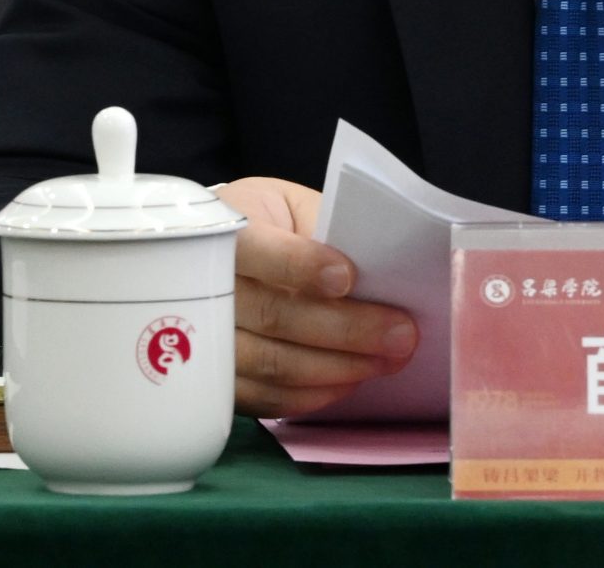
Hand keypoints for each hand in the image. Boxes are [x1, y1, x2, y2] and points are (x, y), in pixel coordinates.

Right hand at [217, 174, 416, 415]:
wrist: (214, 253)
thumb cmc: (265, 223)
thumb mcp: (289, 205)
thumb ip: (325, 229)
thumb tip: (379, 268)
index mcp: (224, 231)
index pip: (256, 250)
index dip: (300, 266)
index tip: (348, 277)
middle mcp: (201, 289)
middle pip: (273, 316)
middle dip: (345, 329)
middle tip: (402, 334)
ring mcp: (200, 341)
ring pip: (272, 364)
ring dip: (338, 368)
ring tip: (388, 361)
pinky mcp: (213, 381)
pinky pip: (264, 398)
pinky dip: (312, 395)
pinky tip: (350, 381)